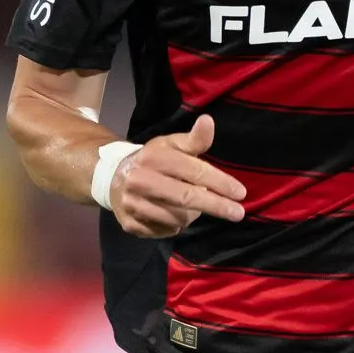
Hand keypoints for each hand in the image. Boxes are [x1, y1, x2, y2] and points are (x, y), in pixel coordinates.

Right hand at [109, 115, 246, 238]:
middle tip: (238, 213)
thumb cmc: (153, 160)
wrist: (113, 178)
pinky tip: (173, 215)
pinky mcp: (129, 224)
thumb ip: (194, 139)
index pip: (193, 171)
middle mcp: (140, 180)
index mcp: (153, 157)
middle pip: (187, 198)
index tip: (240, 193)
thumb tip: (209, 121)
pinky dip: (175, 225)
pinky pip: (165, 230)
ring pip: (178, 218)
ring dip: (193, 215)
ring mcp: (133, 204)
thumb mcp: (172, 145)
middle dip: (216, 206)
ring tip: (193, 207)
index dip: (220, 182)